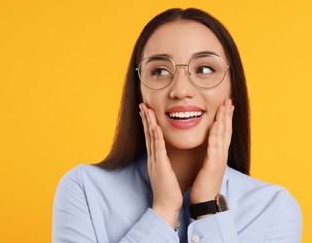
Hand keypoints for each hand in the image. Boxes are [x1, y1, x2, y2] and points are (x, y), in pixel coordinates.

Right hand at [139, 103, 182, 227]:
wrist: (166, 206)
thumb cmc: (168, 190)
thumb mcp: (165, 172)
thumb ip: (164, 162)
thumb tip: (164, 156)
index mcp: (155, 158)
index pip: (151, 137)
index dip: (148, 123)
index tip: (146, 111)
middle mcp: (152, 157)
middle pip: (148, 134)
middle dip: (145, 119)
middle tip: (142, 105)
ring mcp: (155, 161)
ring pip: (151, 138)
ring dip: (148, 123)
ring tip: (146, 110)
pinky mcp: (160, 166)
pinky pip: (158, 149)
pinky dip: (156, 137)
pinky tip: (155, 127)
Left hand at [190, 99, 233, 203]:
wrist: (205, 201)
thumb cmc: (204, 184)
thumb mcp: (208, 166)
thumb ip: (210, 154)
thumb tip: (209, 146)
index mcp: (219, 154)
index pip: (224, 133)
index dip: (226, 119)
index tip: (227, 106)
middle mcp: (221, 154)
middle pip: (226, 130)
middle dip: (228, 115)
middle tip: (229, 100)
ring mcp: (219, 159)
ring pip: (222, 135)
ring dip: (224, 120)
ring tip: (225, 107)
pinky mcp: (213, 165)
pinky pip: (214, 146)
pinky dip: (215, 134)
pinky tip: (215, 124)